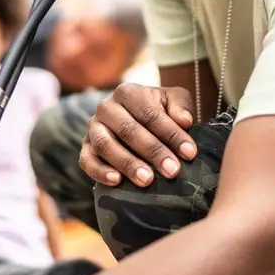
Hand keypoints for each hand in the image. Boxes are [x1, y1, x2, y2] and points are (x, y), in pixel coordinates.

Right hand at [80, 83, 197, 187]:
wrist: (138, 123)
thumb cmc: (160, 112)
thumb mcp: (173, 102)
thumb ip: (181, 106)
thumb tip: (184, 121)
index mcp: (127, 92)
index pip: (148, 113)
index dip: (170, 133)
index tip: (190, 153)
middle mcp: (106, 107)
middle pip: (127, 129)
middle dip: (152, 151)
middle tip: (172, 170)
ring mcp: (93, 128)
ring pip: (105, 145)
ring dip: (127, 163)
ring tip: (147, 180)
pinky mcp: (85, 148)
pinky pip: (86, 160)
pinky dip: (100, 171)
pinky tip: (117, 181)